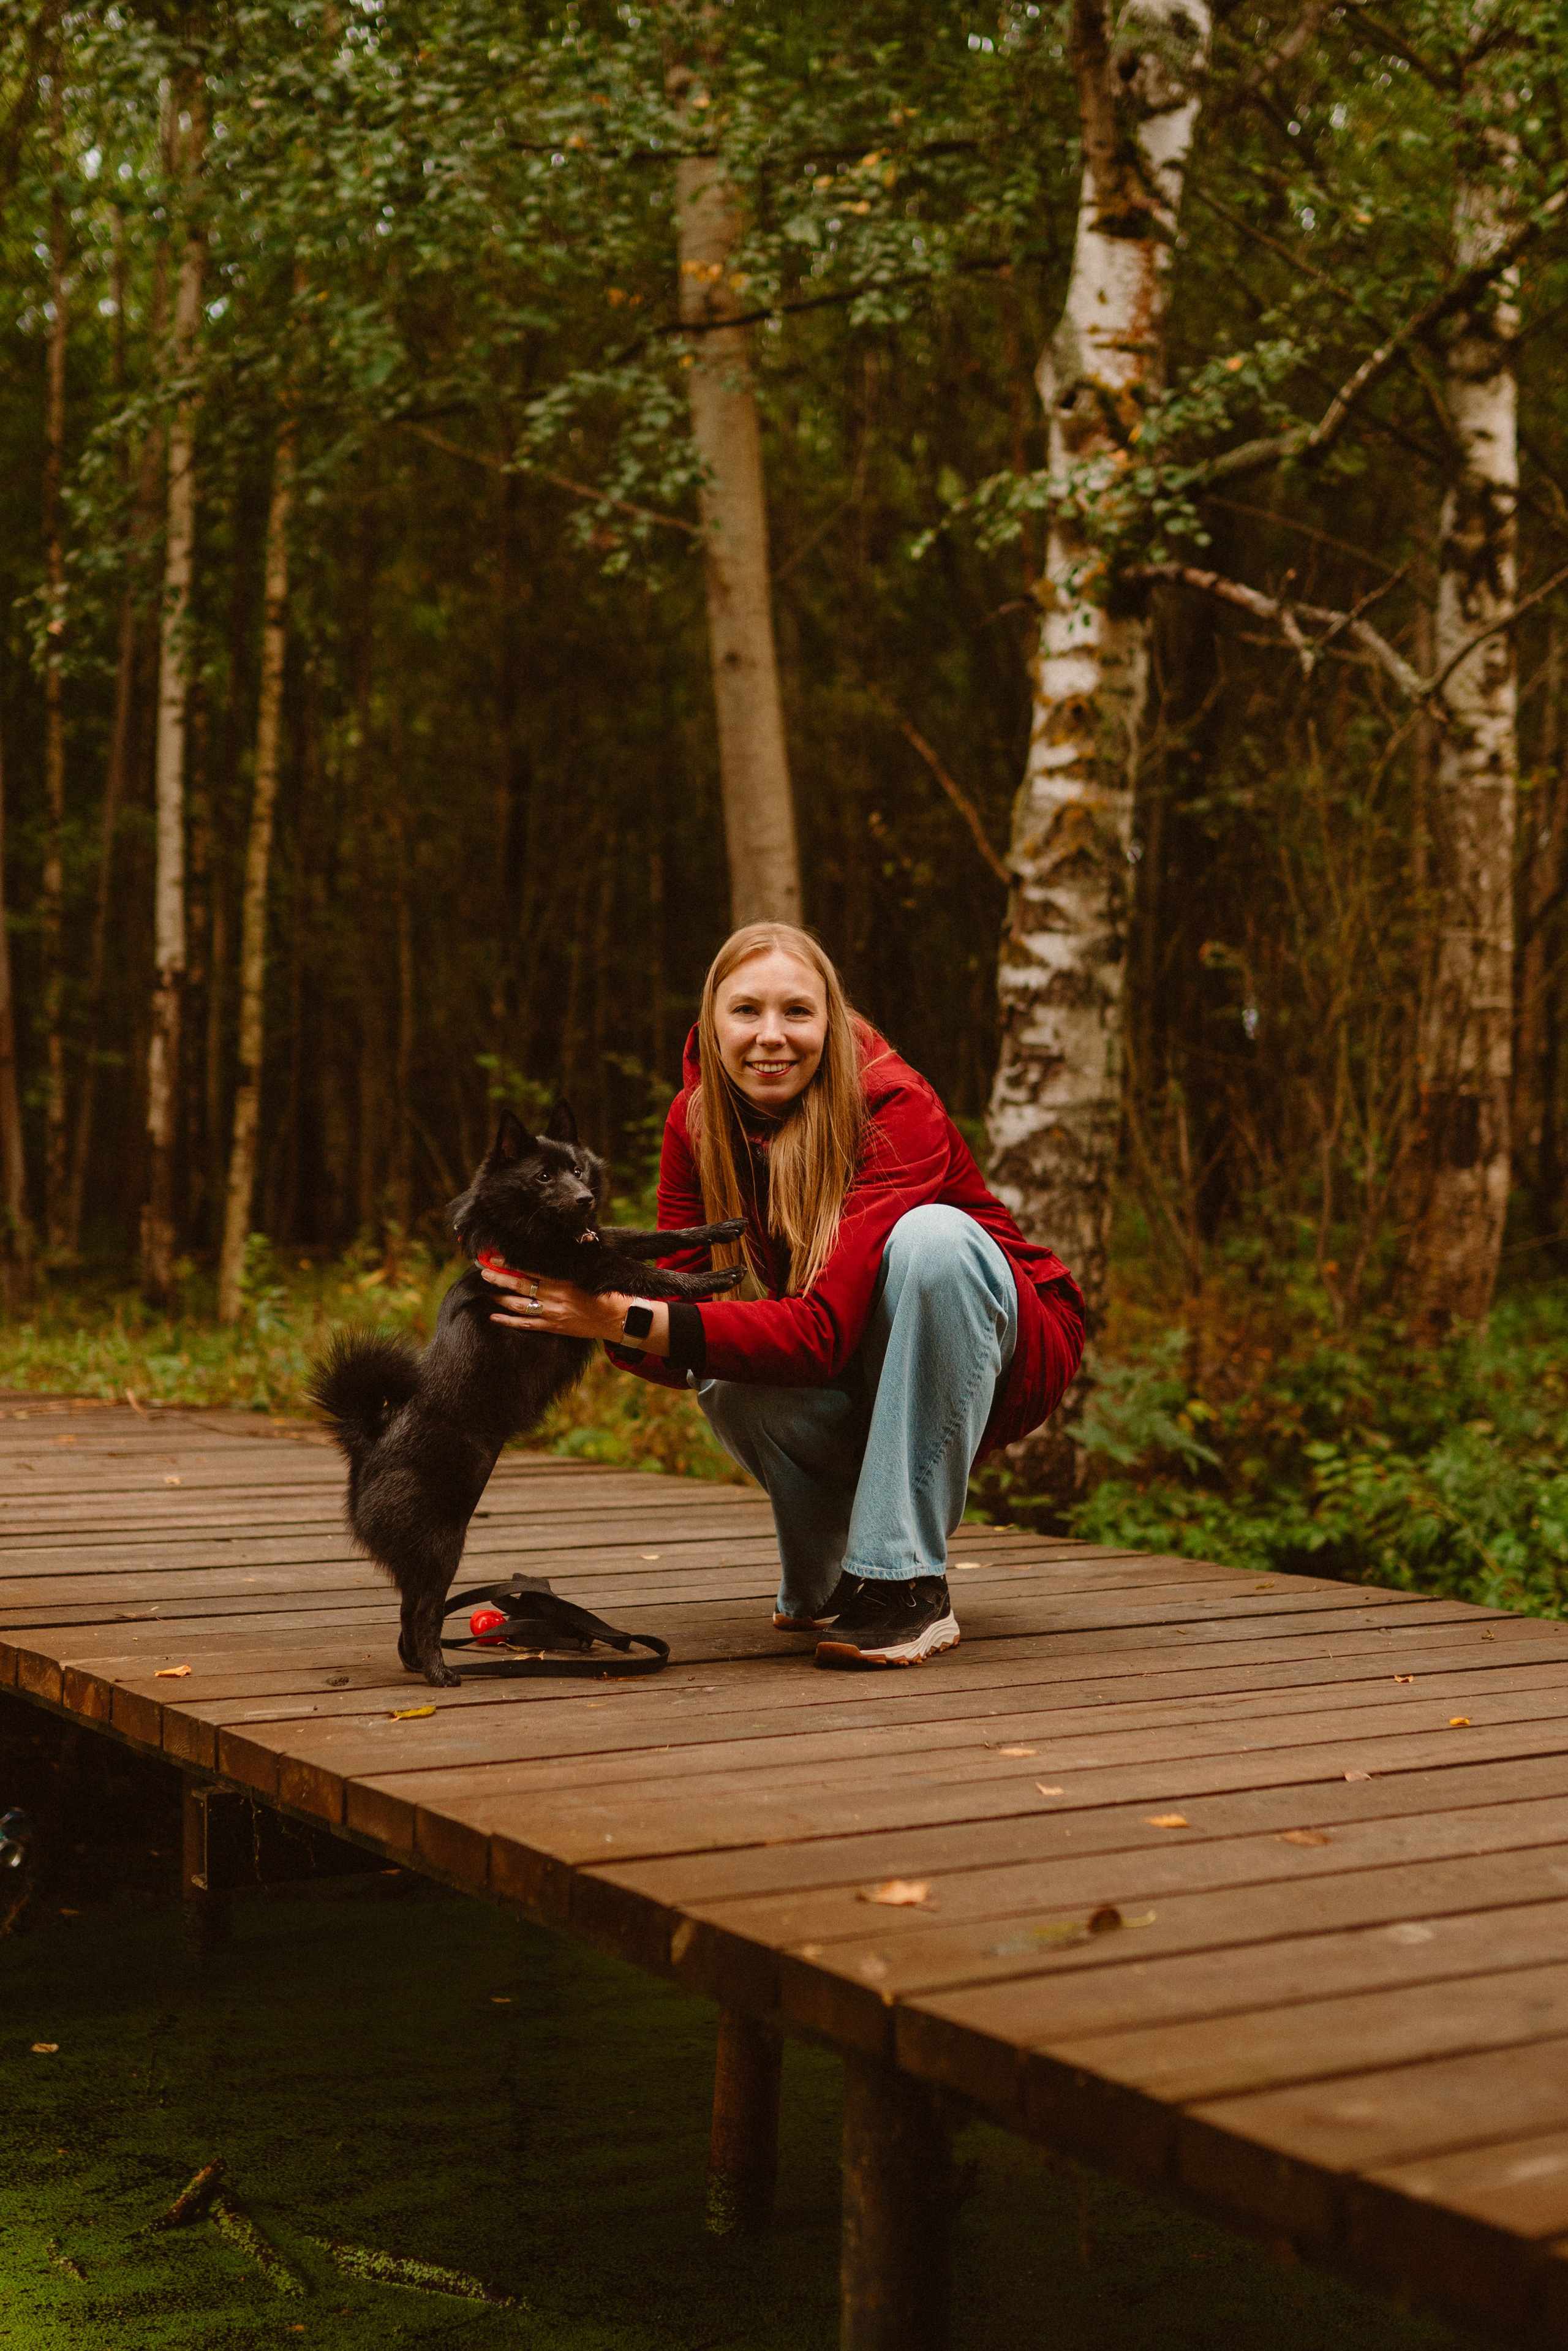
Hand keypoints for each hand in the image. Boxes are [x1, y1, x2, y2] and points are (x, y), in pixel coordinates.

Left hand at [480, 1264, 626, 1342]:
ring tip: (486, 1290)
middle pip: (520, 1285)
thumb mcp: (586, 1273)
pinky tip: (494, 1316)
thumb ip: (566, 1265)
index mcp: (564, 1279)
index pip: (531, 1268)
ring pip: (519, 1305)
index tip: (495, 1257)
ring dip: (500, 1297)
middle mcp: (556, 1295)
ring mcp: (553, 1313)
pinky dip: (508, 1321)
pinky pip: (526, 1325)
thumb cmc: (603, 1291)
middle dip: (500, 1278)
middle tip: (483, 1271)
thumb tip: (548, 1252)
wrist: (617, 1318)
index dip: (510, 1263)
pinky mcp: (554, 1328)